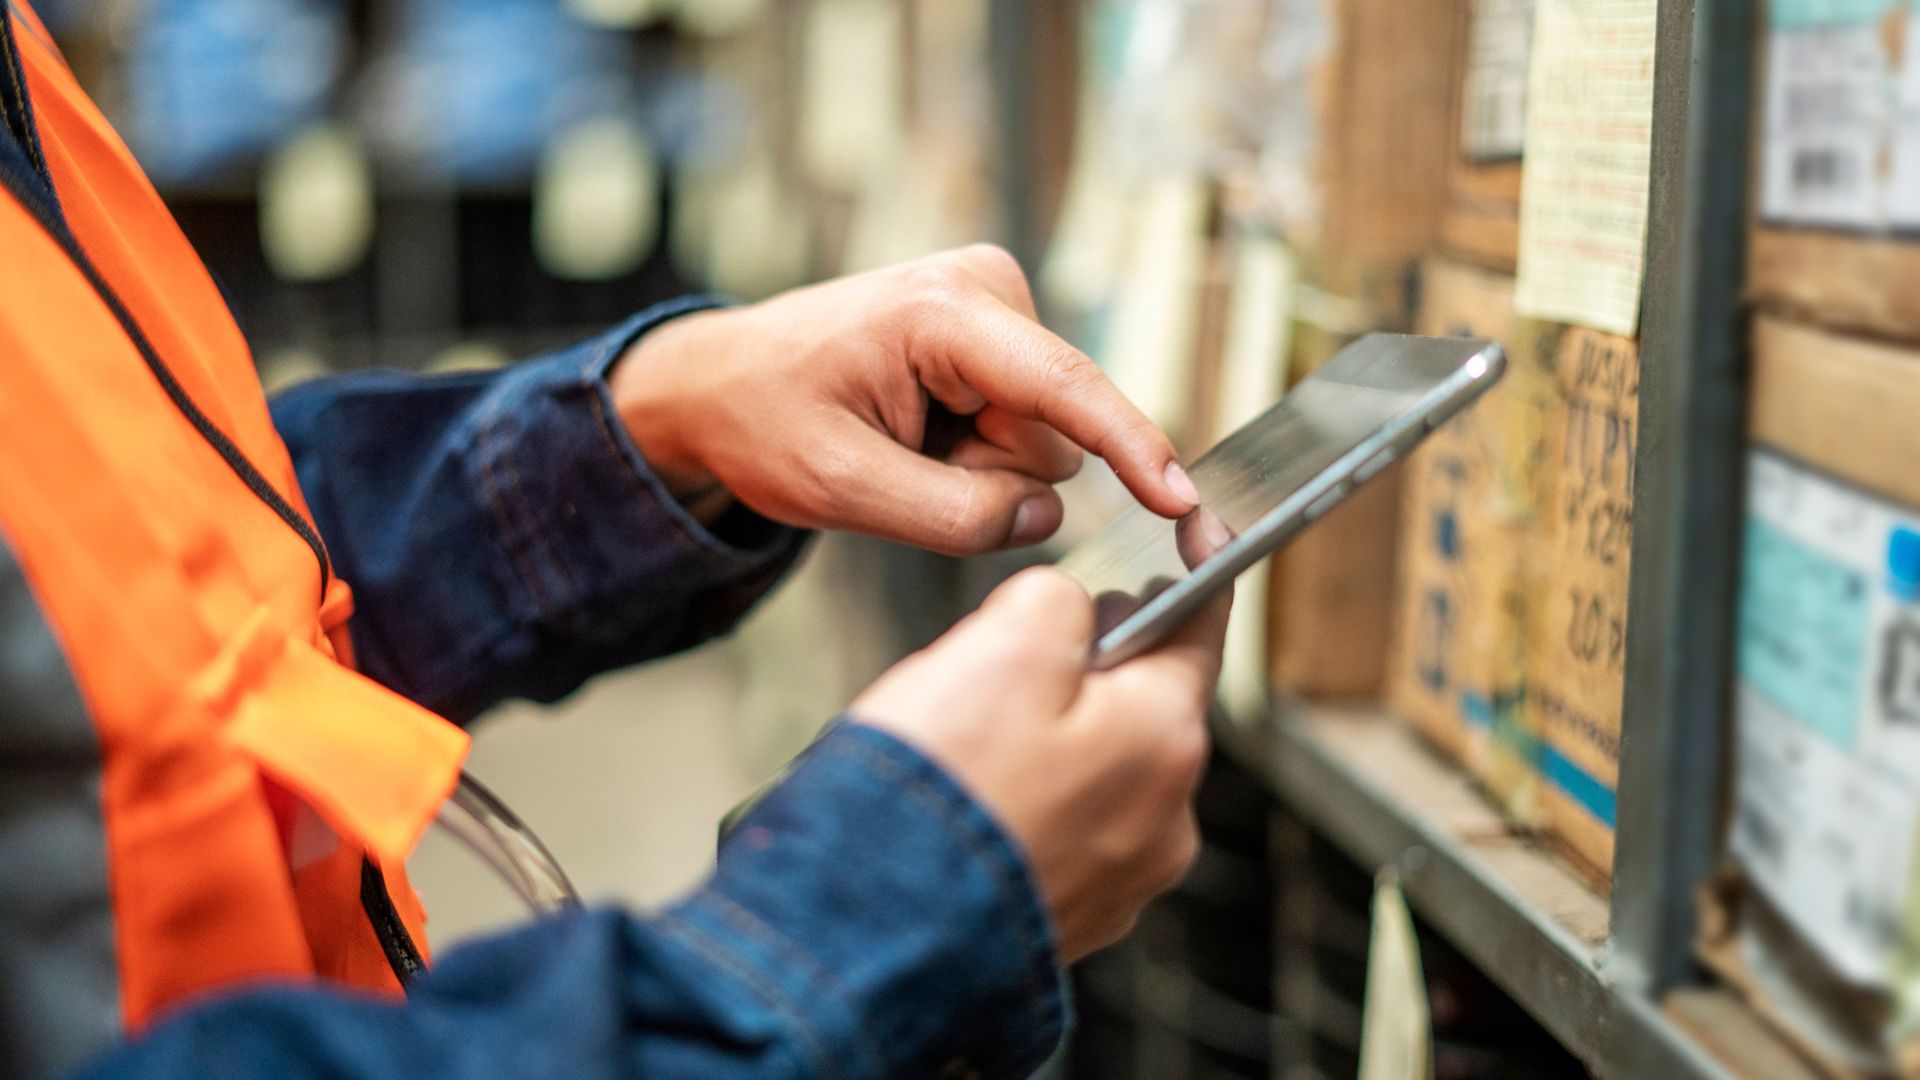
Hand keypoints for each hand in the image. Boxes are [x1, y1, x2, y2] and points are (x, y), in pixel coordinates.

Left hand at [611, 246, 1198, 554]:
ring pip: (1040, 443)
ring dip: (974, 469)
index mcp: (943, 312)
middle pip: (1051, 436)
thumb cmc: (764, 421)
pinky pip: (1022, 432)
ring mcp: (995, 309)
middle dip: (986, 476)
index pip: (1065, 388)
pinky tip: (914, 433)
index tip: (1182, 499)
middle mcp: (986, 290)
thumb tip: (1045, 522)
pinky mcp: (996, 338)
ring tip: (898, 444)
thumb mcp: (840, 488)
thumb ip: (952, 517)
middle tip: (897, 464)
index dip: (1131, 448)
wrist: (720, 384)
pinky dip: (970, 454)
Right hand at [850, 567, 1230, 961]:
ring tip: (967, 746)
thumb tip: (1070, 612)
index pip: (1202, 626)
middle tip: (996, 664)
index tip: (1188, 536)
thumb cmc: (939, 791)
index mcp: (1164, 735)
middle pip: (1139, 701)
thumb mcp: (1003, 642)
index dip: (1187, 571)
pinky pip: (1062, 836)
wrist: (874, 934)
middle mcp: (1165, 817)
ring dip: (1052, 743)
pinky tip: (969, 808)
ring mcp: (1122, 879)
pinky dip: (1027, 809)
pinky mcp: (1074, 922)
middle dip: (1083, 670)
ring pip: (1098, 770)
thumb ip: (1059, 599)